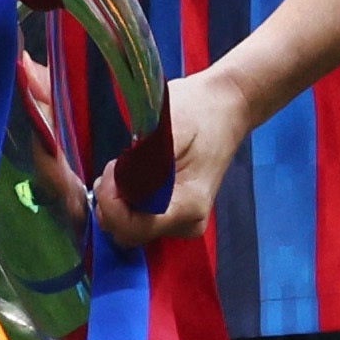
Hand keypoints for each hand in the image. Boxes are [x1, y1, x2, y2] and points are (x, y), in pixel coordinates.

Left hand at [94, 64, 244, 249]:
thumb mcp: (169, 127)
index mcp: (188, 206)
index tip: (112, 170)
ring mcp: (184, 222)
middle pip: (129, 233)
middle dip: (111, 203)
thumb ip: (143, 161)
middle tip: (114, 167)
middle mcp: (188, 223)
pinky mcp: (178, 214)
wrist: (228, 105)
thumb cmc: (199, 110)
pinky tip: (133, 177)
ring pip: (132, 228)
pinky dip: (128, 202)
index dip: (112, 204)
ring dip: (117, 202)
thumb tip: (117, 185)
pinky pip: (140, 220)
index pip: (133, 228)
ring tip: (124, 168)